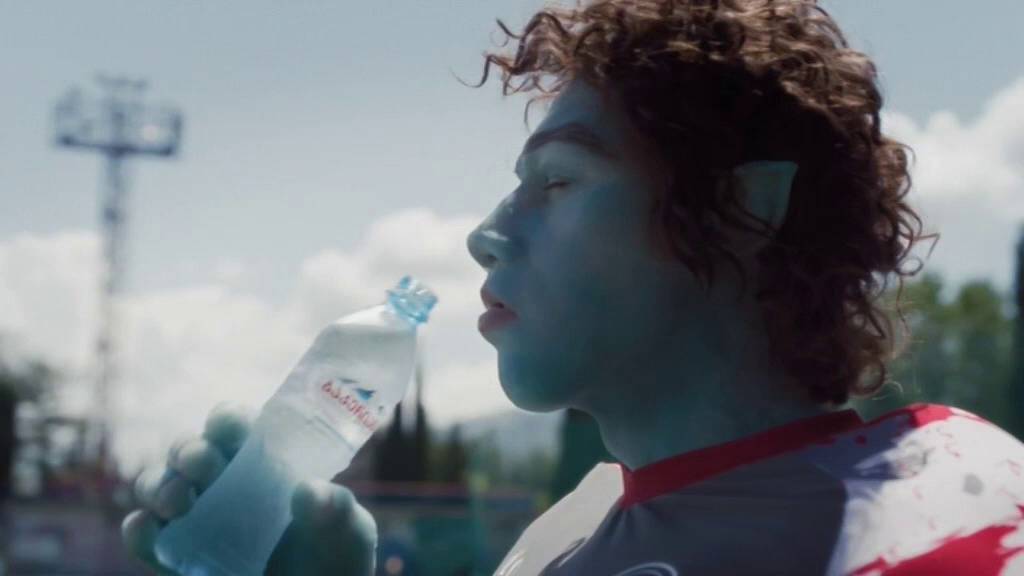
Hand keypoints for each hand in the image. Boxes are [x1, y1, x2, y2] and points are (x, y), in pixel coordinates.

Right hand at [120, 403, 377, 575]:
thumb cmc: (335, 560)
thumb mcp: (347, 532)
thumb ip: (335, 509)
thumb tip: (308, 490)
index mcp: (264, 463)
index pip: (237, 427)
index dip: (227, 419)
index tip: (227, 425)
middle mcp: (224, 484)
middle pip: (191, 451)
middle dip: (188, 449)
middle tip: (199, 463)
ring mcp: (197, 521)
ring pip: (159, 486)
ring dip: (157, 484)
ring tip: (176, 501)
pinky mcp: (177, 558)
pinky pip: (146, 538)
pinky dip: (139, 530)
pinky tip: (146, 528)